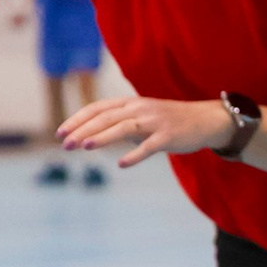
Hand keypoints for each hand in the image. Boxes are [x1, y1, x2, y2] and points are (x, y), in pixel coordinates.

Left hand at [58, 96, 231, 167]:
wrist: (206, 121)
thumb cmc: (170, 121)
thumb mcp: (143, 118)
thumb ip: (120, 124)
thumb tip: (93, 137)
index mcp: (132, 103)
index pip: (98, 107)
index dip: (77, 119)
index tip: (60, 132)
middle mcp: (141, 108)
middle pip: (106, 117)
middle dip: (83, 130)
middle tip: (65, 144)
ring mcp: (155, 121)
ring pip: (123, 127)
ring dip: (102, 137)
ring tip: (84, 146)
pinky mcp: (169, 136)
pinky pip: (150, 145)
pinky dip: (135, 154)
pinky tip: (122, 164)